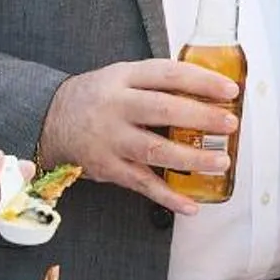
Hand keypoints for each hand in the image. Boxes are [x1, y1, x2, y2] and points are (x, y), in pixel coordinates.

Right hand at [37, 60, 239, 216]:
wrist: (48, 118)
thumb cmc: (98, 97)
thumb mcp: (121, 76)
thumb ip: (157, 82)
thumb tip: (210, 90)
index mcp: (124, 77)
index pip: (167, 74)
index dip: (201, 81)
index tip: (230, 90)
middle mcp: (116, 106)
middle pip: (163, 110)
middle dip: (201, 117)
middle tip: (230, 124)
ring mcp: (110, 139)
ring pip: (155, 150)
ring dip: (191, 158)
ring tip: (221, 162)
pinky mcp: (107, 168)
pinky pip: (141, 184)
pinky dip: (167, 196)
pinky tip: (190, 205)